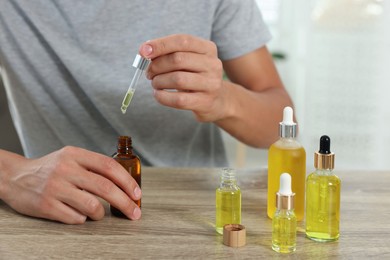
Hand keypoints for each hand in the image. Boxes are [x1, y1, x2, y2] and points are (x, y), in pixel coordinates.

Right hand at [0, 147, 140, 223]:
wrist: (15, 177)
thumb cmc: (51, 169)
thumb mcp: (71, 158)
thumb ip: (94, 166)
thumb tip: (125, 182)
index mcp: (75, 154)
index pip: (109, 166)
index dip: (127, 181)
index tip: (137, 193)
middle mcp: (66, 169)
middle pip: (105, 188)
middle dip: (125, 203)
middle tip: (135, 213)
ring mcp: (55, 188)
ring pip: (93, 206)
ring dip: (101, 213)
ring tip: (99, 213)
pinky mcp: (46, 206)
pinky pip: (76, 218)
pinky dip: (83, 219)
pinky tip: (79, 214)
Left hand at [139, 34, 226, 121]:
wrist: (216, 101)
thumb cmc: (194, 76)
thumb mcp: (187, 60)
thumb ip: (168, 53)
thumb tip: (144, 51)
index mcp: (208, 49)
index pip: (183, 40)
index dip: (160, 44)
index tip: (143, 51)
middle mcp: (213, 65)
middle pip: (178, 59)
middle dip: (157, 65)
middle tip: (149, 72)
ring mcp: (211, 84)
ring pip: (178, 79)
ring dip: (159, 81)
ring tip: (155, 83)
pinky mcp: (205, 102)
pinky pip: (179, 99)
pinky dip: (163, 97)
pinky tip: (158, 94)